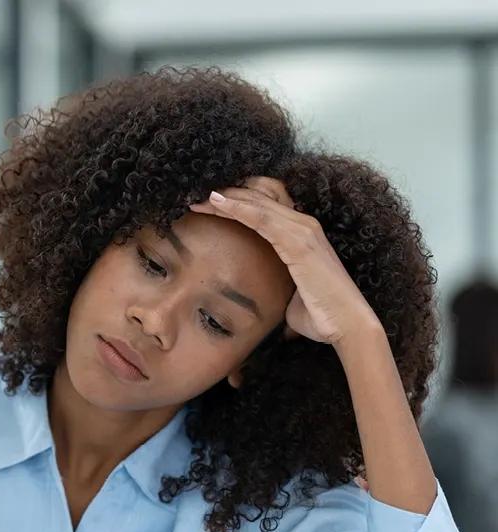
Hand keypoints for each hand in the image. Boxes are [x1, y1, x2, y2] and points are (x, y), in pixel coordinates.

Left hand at [189, 177, 379, 344]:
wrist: (346, 327)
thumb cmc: (320, 315)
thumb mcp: (288, 296)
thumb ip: (274, 289)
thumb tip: (259, 302)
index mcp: (300, 235)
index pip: (264, 207)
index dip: (236, 202)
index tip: (207, 205)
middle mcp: (304, 226)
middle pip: (258, 199)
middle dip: (226, 196)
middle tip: (195, 195)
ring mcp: (303, 231)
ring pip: (257, 204)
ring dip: (225, 198)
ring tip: (198, 196)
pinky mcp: (299, 242)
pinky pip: (262, 218)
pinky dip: (237, 208)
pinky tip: (217, 202)